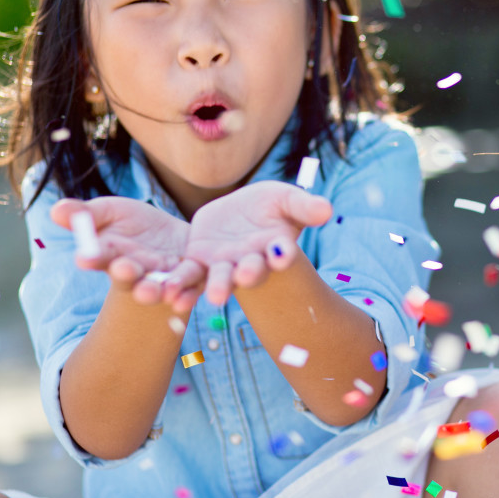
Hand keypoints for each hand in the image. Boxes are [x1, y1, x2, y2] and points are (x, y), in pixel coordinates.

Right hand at [50, 197, 202, 309]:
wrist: (172, 236)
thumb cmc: (131, 224)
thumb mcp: (109, 212)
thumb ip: (85, 214)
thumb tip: (57, 210)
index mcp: (112, 256)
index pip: (100, 257)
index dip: (93, 257)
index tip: (85, 257)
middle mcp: (137, 271)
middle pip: (129, 276)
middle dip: (126, 274)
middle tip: (123, 269)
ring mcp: (164, 277)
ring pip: (158, 287)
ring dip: (153, 290)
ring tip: (150, 292)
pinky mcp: (192, 278)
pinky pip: (190, 287)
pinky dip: (186, 295)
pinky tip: (182, 300)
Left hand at [169, 181, 332, 305]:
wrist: (240, 216)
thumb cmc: (271, 207)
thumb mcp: (287, 200)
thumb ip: (304, 207)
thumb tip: (327, 209)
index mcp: (274, 247)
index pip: (281, 252)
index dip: (283, 254)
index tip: (283, 254)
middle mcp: (251, 262)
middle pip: (251, 270)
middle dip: (248, 273)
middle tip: (245, 277)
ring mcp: (224, 265)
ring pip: (220, 278)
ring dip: (216, 287)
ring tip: (212, 297)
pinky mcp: (198, 263)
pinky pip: (189, 277)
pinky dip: (181, 287)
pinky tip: (171, 296)